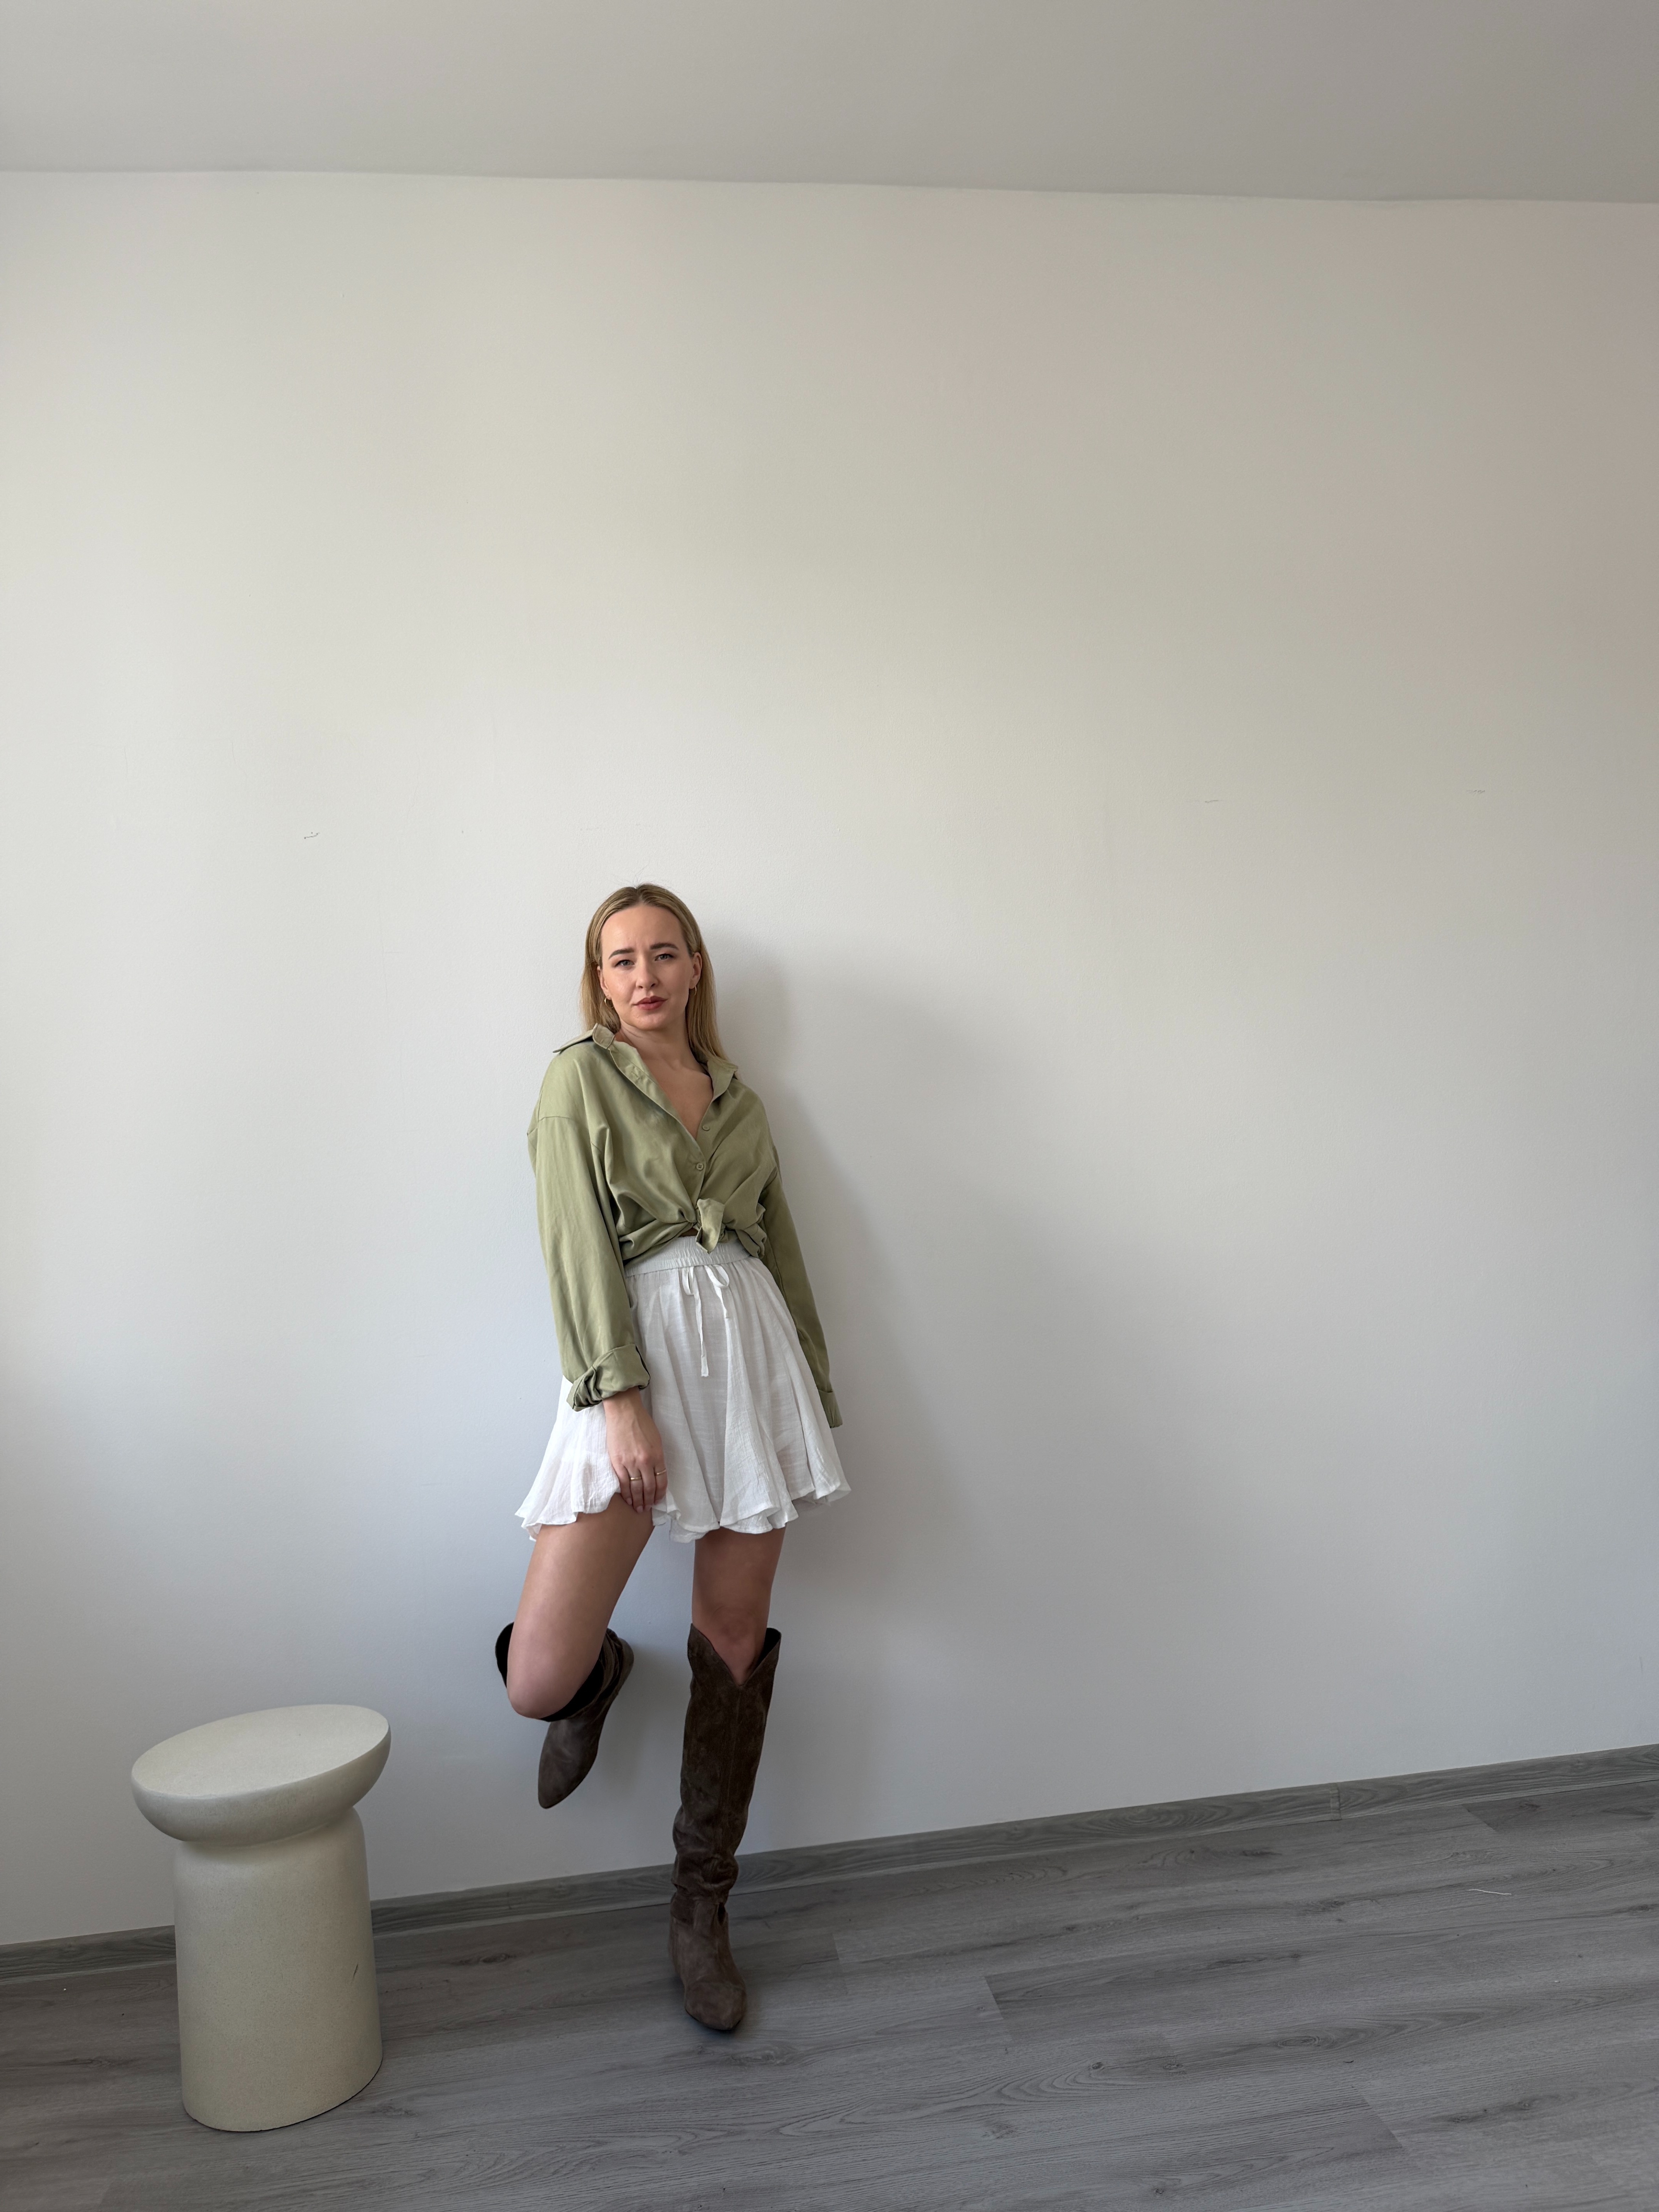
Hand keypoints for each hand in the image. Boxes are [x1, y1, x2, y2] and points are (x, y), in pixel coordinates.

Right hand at [603, 1389, 667, 1515]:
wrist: (624, 1412)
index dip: (659, 1493)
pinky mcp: (617, 1462)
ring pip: (636, 1488)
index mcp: (657, 1455)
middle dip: (649, 1500)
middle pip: (649, 1487)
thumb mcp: (657, 1440)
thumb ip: (657, 1457)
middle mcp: (645, 1462)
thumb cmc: (642, 1423)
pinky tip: (628, 1500)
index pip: (661, 1481)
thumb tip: (656, 1474)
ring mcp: (630, 1463)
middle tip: (647, 1508)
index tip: (657, 1500)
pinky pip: (623, 1483)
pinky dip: (626, 1493)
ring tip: (639, 1509)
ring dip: (638, 1501)